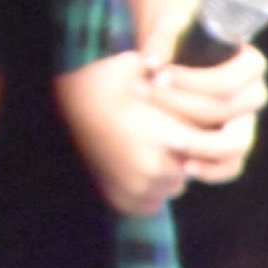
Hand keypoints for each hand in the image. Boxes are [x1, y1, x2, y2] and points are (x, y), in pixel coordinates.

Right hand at [53, 51, 189, 213]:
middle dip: (182, 153)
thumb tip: (182, 71)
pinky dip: (146, 187)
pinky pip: (150, 202)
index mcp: (170, 138)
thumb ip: (169, 74)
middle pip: (189, 168)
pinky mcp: (122, 201)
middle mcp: (158, 170)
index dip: (198, 132)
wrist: (59, 107)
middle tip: (161, 132)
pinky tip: (133, 163)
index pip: (208, 147)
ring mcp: (139, 189)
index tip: (182, 120)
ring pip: (170, 187)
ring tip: (146, 146)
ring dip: (165, 172)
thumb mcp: (136, 65)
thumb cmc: (99, 81)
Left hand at [136, 11, 267, 183]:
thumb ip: (164, 39)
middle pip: (229, 110)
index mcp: (251, 63)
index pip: (229, 79)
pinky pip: (232, 166)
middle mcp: (254, 94)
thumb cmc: (181, 36)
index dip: (193, 80)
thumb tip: (153, 62)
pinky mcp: (233, 145)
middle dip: (184, 105)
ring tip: (167, 140)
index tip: (157, 74)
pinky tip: (184, 166)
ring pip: (236, 143)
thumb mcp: (174, 25)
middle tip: (144, 95)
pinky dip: (212, 170)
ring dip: (200, 144)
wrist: (180, 55)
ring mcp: (247, 122)